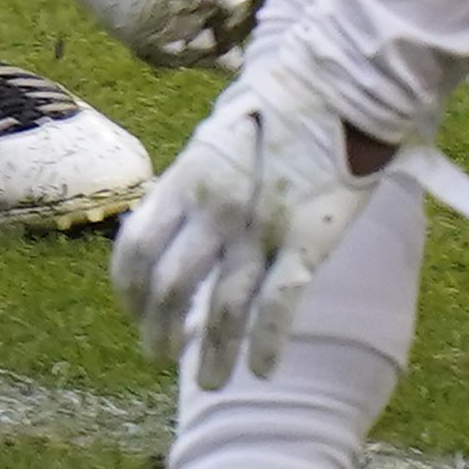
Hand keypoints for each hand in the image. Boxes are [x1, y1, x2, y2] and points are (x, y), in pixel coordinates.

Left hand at [113, 65, 383, 388]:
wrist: (338, 85)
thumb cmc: (279, 107)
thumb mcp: (216, 138)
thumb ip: (195, 184)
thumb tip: (174, 219)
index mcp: (186, 183)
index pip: (134, 249)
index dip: (129, 290)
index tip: (135, 312)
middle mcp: (214, 211)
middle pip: (170, 289)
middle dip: (161, 331)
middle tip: (161, 356)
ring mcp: (260, 230)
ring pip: (222, 310)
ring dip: (211, 354)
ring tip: (208, 384)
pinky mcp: (307, 242)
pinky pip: (279, 307)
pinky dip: (266, 344)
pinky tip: (262, 370)